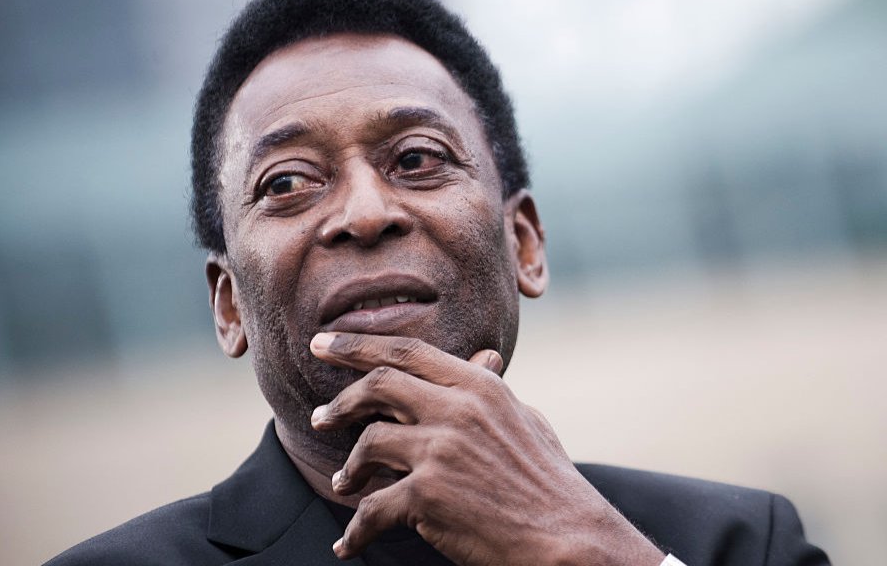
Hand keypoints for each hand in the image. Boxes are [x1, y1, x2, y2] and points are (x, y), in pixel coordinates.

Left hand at [309, 332, 665, 565]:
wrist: (567, 537)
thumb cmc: (548, 481)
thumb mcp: (524, 421)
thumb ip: (492, 390)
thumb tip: (484, 359)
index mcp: (479, 387)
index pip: (406, 351)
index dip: (357, 344)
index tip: (324, 343)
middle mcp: (457, 409)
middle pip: (377, 385)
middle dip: (340, 400)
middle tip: (318, 417)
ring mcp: (440, 450)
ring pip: (369, 444)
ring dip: (350, 469)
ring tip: (344, 483)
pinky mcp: (428, 495)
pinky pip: (371, 508)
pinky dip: (355, 530)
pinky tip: (348, 543)